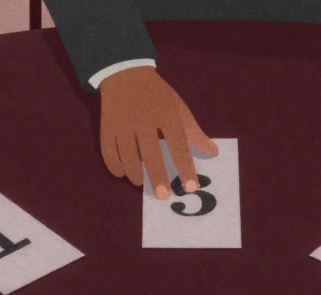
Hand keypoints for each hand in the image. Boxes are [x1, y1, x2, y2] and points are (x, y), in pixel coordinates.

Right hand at [98, 67, 217, 197]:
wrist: (125, 72)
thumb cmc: (157, 95)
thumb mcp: (178, 108)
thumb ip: (194, 132)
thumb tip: (214, 151)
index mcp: (166, 114)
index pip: (178, 145)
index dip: (185, 167)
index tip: (192, 187)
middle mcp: (144, 119)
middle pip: (151, 153)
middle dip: (158, 177)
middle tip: (163, 196)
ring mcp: (123, 123)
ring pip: (126, 154)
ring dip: (134, 172)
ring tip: (140, 183)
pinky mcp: (107, 126)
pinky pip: (108, 151)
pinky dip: (115, 165)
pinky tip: (122, 173)